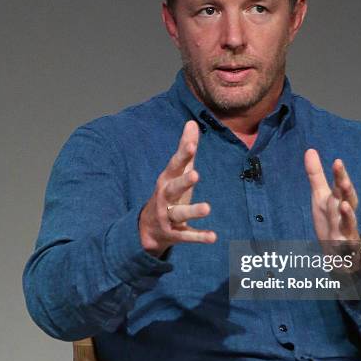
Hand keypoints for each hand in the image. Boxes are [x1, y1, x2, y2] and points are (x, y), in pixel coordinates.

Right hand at [139, 120, 216, 256]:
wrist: (146, 228)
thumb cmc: (167, 193)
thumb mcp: (176, 171)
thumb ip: (185, 149)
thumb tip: (192, 123)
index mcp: (167, 180)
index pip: (175, 165)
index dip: (183, 155)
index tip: (191, 144)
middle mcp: (165, 197)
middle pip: (173, 188)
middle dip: (183, 181)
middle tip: (196, 174)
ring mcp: (168, 216)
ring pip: (180, 213)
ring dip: (193, 211)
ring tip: (207, 208)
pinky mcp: (175, 234)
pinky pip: (187, 236)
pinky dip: (199, 237)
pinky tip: (213, 237)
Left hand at [304, 149, 360, 265]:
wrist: (339, 248)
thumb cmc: (331, 218)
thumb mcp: (320, 195)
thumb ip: (316, 174)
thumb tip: (310, 150)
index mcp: (338, 198)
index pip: (339, 184)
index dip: (339, 174)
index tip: (337, 162)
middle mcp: (344, 211)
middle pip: (347, 198)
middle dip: (346, 189)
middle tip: (342, 180)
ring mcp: (346, 228)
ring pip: (349, 220)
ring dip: (348, 213)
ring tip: (345, 205)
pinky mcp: (345, 245)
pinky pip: (346, 243)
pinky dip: (345, 240)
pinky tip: (341, 240)